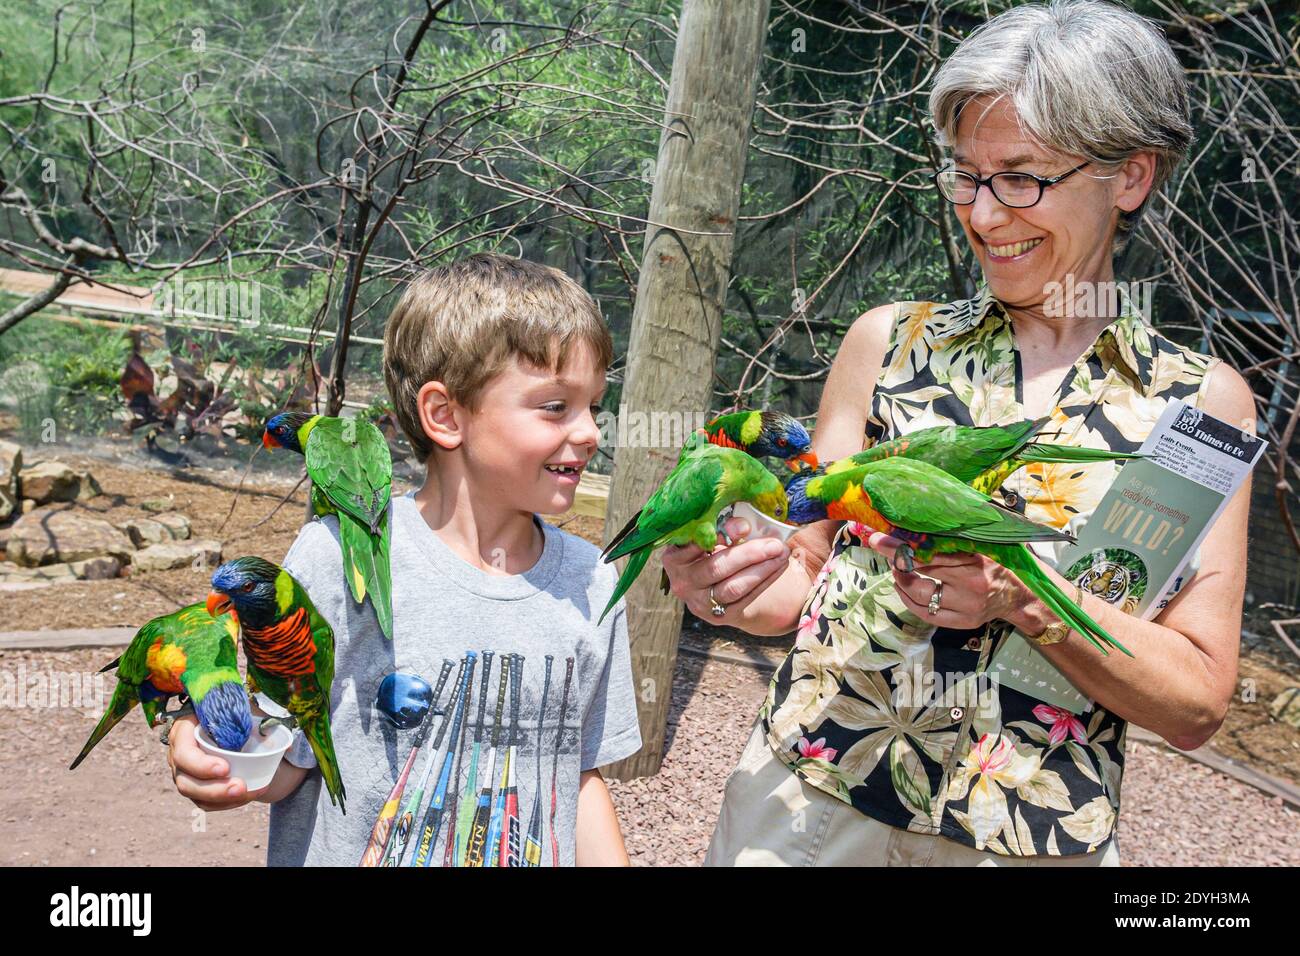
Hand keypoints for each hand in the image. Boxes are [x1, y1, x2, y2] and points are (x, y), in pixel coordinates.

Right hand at [166, 714, 267, 810]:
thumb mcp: (238, 709)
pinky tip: (246, 797)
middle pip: (185, 780)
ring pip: (194, 794)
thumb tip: (266, 729)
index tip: (226, 768)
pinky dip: (226, 803)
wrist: (244, 729)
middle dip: (213, 788)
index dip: (201, 764)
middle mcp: (179, 754)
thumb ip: (242, 716)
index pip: (183, 752)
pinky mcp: (195, 787)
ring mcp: (185, 773)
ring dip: (221, 798)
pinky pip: (205, 803)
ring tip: (246, 793)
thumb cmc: (237, 714)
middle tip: (240, 787)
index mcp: (184, 730)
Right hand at [661, 517, 790, 623]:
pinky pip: (745, 599)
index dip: (720, 534)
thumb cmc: (710, 553)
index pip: (695, 545)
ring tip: (781, 553)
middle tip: (774, 543)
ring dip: (762, 569)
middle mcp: (682, 582)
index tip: (745, 525)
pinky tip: (778, 567)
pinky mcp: (717, 616)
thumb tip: (744, 525)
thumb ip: (722, 530)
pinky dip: (765, 581)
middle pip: (717, 568)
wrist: (712, 587)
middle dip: (749, 554)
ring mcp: (699, 602)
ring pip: (733, 587)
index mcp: (674, 558)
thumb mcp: (710, 539)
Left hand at [862, 531, 1038, 630]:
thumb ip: (953, 537)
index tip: (879, 539)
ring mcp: (966, 608)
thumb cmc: (999, 562)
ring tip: (897, 569)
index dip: (900, 548)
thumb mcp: (980, 544)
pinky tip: (904, 588)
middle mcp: (970, 587)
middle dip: (896, 562)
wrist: (1020, 595)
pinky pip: (927, 614)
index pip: (928, 554)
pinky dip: (909, 601)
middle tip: (885, 550)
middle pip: (920, 575)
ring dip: (901, 581)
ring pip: (919, 597)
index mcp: (975, 562)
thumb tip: (915, 522)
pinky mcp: (962, 623)